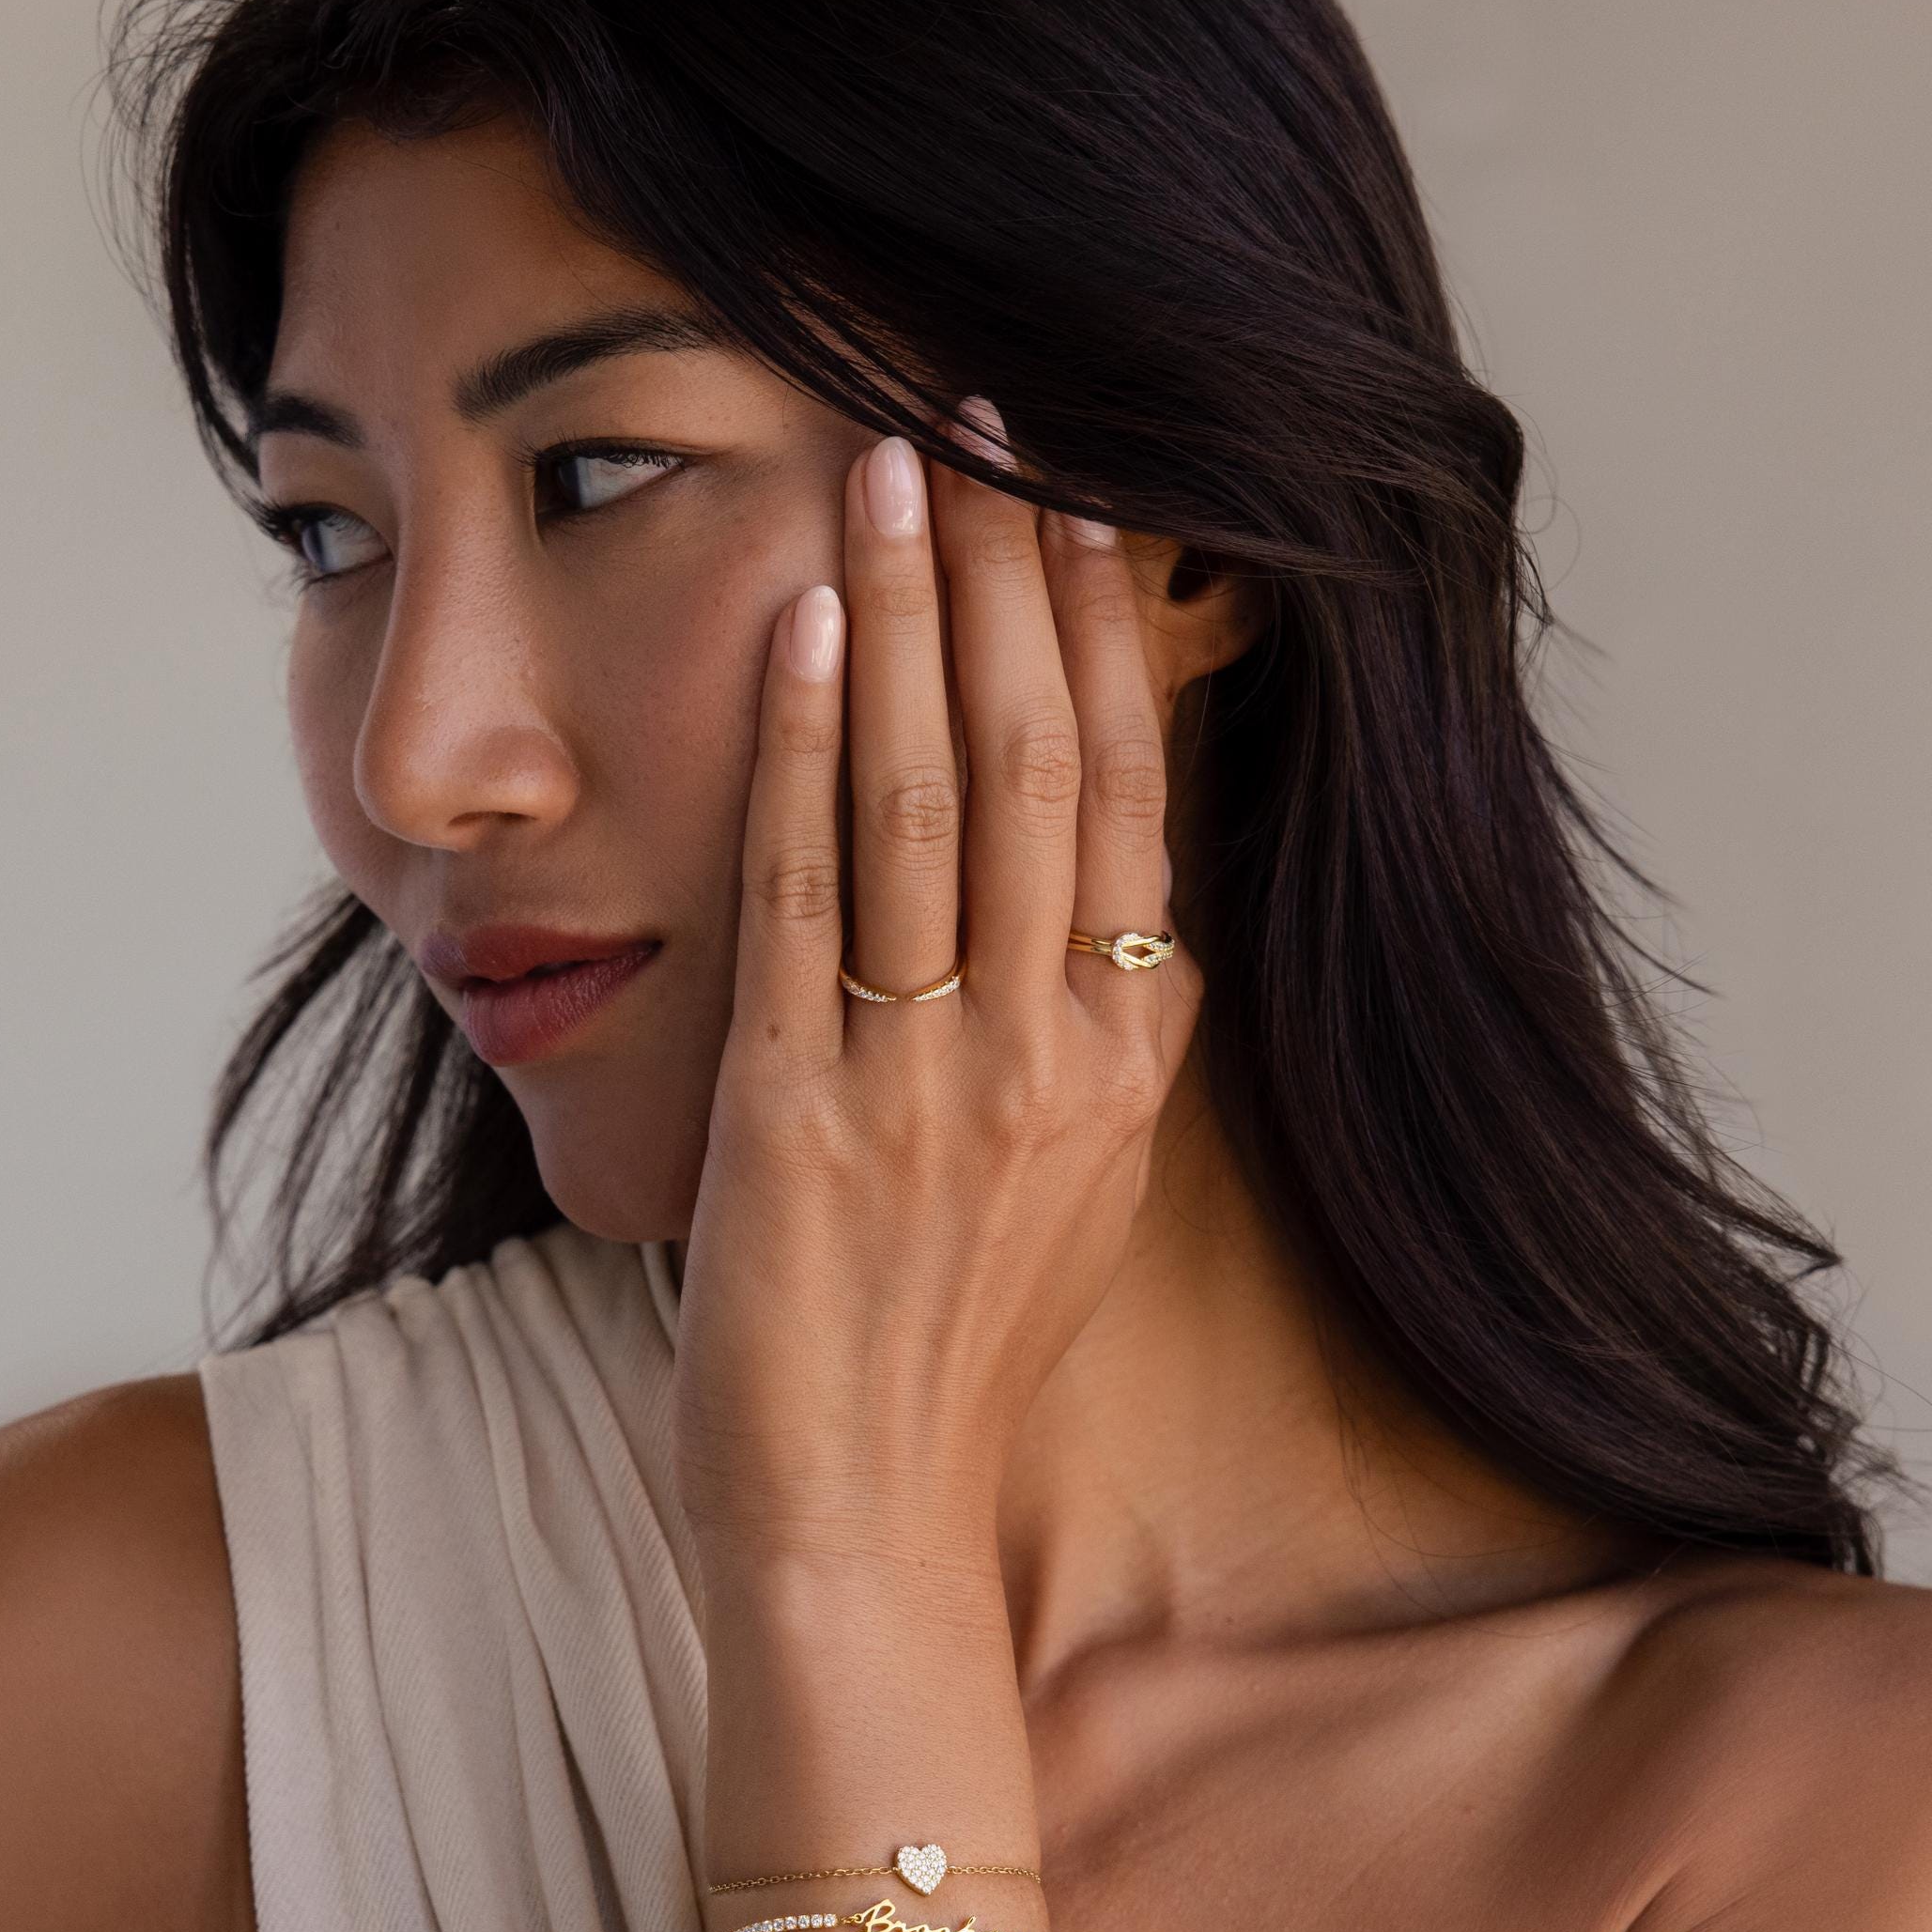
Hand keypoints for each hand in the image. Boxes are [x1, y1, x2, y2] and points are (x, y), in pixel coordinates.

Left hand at [674, 410, 1200, 1557]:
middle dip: (1012, 569)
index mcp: (1129, 1060)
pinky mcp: (798, 1118)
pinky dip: (804, 752)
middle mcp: (1053, 1054)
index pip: (1132, 795)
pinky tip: (800, 629)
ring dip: (913, 616)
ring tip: (889, 462)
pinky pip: (806, 897)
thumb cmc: (951, 1356)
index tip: (1081, 488)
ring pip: (935, 801)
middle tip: (979, 408)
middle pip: (1045, 760)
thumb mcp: (1073, 1191)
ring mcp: (930, 1084)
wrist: (863, 1524)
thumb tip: (1112, 915)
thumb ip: (1092, 1041)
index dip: (1105, 629)